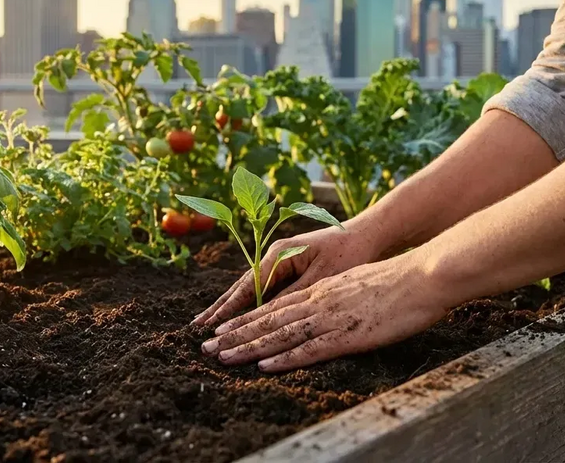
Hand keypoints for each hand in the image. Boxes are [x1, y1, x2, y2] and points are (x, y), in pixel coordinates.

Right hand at [192, 221, 380, 327]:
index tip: (209, 326)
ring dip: (231, 308)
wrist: (368, 235)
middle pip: (241, 286)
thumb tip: (266, 317)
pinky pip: (265, 290)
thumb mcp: (321, 278)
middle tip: (196, 329)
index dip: (228, 308)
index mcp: (279, 254)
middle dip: (220, 309)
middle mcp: (275, 256)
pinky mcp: (289, 268)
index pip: (247, 286)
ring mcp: (281, 262)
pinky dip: (250, 304)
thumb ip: (293, 296)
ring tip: (210, 325)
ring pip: (250, 289)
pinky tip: (239, 317)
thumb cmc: (348, 254)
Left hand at [198, 254, 448, 372]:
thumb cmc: (395, 280)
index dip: (245, 318)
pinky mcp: (347, 335)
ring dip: (248, 347)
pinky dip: (284, 358)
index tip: (222, 328)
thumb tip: (322, 307)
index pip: (274, 306)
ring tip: (222, 357)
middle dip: (234, 334)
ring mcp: (330, 318)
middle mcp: (318, 302)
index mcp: (321, 290)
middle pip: (268, 320)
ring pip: (280, 334)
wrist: (422, 275)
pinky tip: (264, 366)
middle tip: (207, 346)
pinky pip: (309, 349)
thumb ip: (335, 296)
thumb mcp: (356, 284)